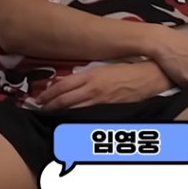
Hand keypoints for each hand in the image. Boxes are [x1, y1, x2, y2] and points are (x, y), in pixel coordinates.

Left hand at [38, 62, 170, 110]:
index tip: (39, 98)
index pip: (62, 86)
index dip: (48, 94)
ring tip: (49, 115)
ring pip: (72, 110)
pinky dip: (74, 117)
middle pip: (63, 100)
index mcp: (90, 75)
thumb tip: (71, 85)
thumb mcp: (104, 68)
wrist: (148, 76)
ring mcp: (99, 101)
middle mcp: (91, 89)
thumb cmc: (128, 69)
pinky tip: (69, 119)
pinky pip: (86, 115)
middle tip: (39, 109)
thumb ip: (87, 76)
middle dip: (49, 106)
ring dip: (59, 113)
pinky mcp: (107, 109)